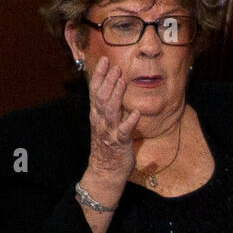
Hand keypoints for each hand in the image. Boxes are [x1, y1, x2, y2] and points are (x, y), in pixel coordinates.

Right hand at [85, 55, 140, 187]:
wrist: (105, 172)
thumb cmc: (108, 147)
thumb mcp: (104, 124)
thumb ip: (108, 108)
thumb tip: (115, 90)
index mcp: (96, 115)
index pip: (95, 91)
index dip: (99, 75)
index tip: (104, 60)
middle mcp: (100, 121)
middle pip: (102, 97)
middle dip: (108, 81)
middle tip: (116, 66)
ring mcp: (109, 132)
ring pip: (110, 110)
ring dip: (117, 94)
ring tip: (123, 80)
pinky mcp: (119, 143)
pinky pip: (124, 131)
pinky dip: (130, 121)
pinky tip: (137, 112)